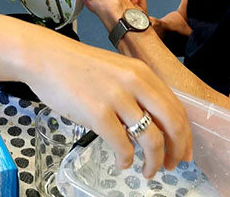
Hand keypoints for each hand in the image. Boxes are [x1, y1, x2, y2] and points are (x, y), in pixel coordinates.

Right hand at [25, 34, 192, 175]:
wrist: (45, 57)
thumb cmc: (76, 66)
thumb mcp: (116, 70)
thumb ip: (136, 91)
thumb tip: (152, 123)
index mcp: (142, 73)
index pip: (176, 108)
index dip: (184, 135)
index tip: (182, 151)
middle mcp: (134, 83)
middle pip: (172, 124)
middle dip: (176, 151)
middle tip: (172, 165)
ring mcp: (116, 98)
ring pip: (150, 139)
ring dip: (153, 162)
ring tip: (148, 171)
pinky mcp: (97, 113)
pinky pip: (122, 145)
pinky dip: (126, 160)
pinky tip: (122, 163)